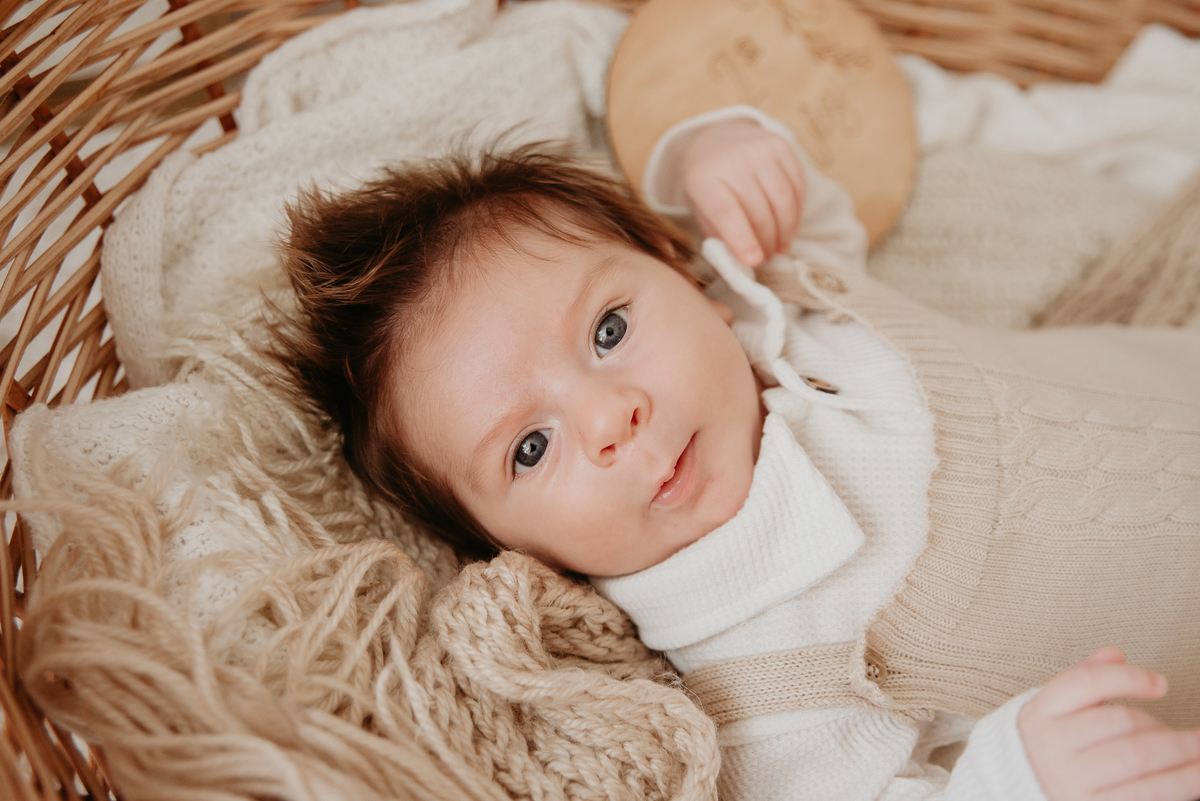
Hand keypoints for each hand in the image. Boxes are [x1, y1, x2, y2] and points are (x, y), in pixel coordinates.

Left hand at [681, 119, 804, 266]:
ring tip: (779, 248)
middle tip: (765, 259)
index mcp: (704, 178)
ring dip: (785, 232)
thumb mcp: (702, 210)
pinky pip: (798, 188)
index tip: (754, 261)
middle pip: (759, 211)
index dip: (742, 239)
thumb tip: (736, 271)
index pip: (726, 212)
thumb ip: (718, 238)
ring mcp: (760, 150)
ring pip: (782, 201)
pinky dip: (796, 213)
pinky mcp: (782, 147)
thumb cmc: (710, 185)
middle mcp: (733, 160)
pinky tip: (788, 226)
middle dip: (766, 243)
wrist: (718, 139)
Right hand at [1019, 647, 1199, 800]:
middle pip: (1119, 722)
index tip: (1161, 683)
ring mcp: (1069, 778)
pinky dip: (1179, 781)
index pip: (1085, 682)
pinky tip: (1196, 774)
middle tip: (1195, 734)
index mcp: (1041, 713)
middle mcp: (1052, 744)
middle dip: (1164, 726)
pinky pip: (1144, 792)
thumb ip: (1082, 679)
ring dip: (1180, 752)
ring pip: (1136, 756)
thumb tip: (1115, 654)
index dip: (1128, 678)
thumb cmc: (1045, 749)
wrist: (1015, 792)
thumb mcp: (1052, 710)